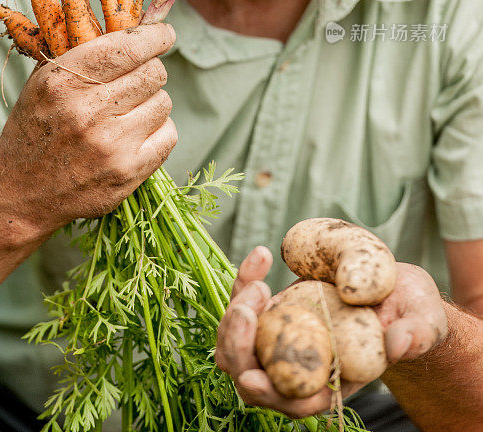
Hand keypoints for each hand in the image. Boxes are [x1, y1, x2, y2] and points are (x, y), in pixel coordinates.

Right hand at [0, 23, 176, 237]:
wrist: (21, 193)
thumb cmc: (37, 129)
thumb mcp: (44, 83)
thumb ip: (83, 53)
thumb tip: (134, 25)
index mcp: (64, 81)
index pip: (128, 47)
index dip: (155, 36)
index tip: (165, 34)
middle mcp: (88, 111)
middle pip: (153, 73)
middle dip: (151, 71)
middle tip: (137, 80)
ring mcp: (110, 144)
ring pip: (163, 102)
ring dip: (152, 103)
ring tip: (127, 114)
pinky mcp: (128, 171)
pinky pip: (169, 134)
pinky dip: (158, 132)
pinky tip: (135, 137)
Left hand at [215, 249, 447, 418]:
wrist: (397, 290)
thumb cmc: (412, 313)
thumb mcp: (422, 320)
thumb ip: (415, 334)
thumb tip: (398, 344)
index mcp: (333, 381)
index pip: (292, 400)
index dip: (269, 392)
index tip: (253, 373)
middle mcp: (299, 364)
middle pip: (248, 371)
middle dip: (237, 345)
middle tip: (249, 307)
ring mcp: (282, 336)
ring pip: (236, 339)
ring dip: (235, 312)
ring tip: (257, 278)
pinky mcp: (275, 308)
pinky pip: (248, 301)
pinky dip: (246, 279)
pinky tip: (263, 255)